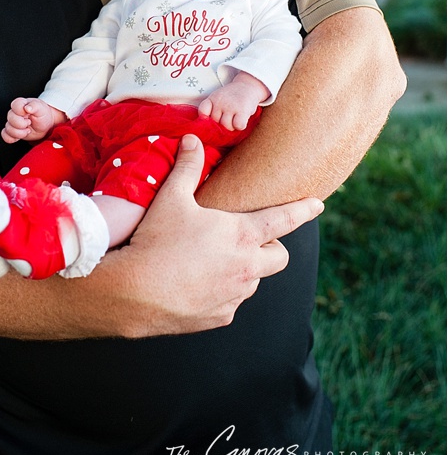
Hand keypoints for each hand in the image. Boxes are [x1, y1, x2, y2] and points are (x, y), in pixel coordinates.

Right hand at [1, 98, 65, 143]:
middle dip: (21, 124)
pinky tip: (19, 137)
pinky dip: (11, 138)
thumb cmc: (43, 115)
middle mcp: (15, 113)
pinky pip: (5, 136)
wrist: (46, 125)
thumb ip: (35, 106)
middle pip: (10, 119)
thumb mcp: (42, 108)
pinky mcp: (13, 132)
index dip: (21, 111)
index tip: (28, 113)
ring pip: (8, 129)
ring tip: (27, 130)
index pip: (15, 105)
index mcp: (21, 104)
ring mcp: (13, 123)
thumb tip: (27, 107)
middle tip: (29, 123)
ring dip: (19, 133)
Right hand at [114, 135, 323, 334]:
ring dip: (243, 269)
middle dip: (272, 246)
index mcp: (241, 235)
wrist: (137, 291)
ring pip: (253, 280)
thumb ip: (186, 168)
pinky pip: (230, 302)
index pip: (284, 220)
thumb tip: (191, 139)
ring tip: (212, 260)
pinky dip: (220, 292)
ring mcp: (236, 294)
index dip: (303, 210)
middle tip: (248, 239)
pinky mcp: (221, 315)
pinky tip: (195, 284)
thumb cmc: (156, 241)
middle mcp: (247, 266)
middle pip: (279, 256)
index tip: (317, 205)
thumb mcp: (170, 198)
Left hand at [199, 74, 268, 130]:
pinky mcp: (242, 110)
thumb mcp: (218, 98)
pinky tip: (241, 121)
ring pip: (226, 126)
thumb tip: (209, 129)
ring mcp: (231, 106)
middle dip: (221, 125)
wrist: (247, 86)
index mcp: (212, 99)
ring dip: (231, 127)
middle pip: (215, 123)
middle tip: (228, 120)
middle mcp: (220, 102)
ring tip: (235, 120)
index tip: (211, 120)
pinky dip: (239, 127)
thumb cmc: (231, 97)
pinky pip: (238, 125)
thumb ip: (212, 109)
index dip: (205, 118)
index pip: (202, 111)